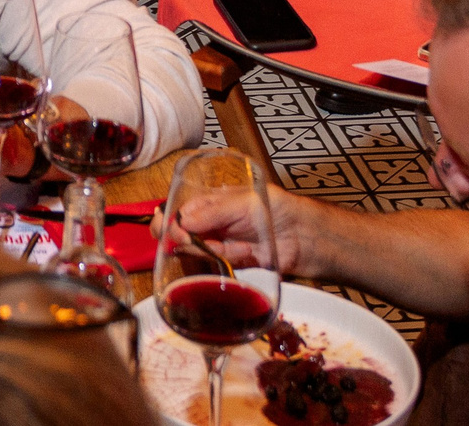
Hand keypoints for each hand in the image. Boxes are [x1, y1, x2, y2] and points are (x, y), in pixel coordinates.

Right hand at [156, 183, 314, 274]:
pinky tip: (247, 253)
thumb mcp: (243, 202)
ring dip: (216, 251)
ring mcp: (221, 245)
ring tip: (240, 245)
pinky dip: (232, 260)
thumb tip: (182, 223)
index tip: (164, 232)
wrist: (304, 235)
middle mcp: (212, 224)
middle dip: (189, 241)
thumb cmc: (276, 207)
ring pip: (199, 253)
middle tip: (204, 242)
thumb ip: (212, 212)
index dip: (168, 223)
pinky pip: (218, 266)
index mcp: (210, 203)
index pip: (178, 212)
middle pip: (182, 236)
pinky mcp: (232, 264)